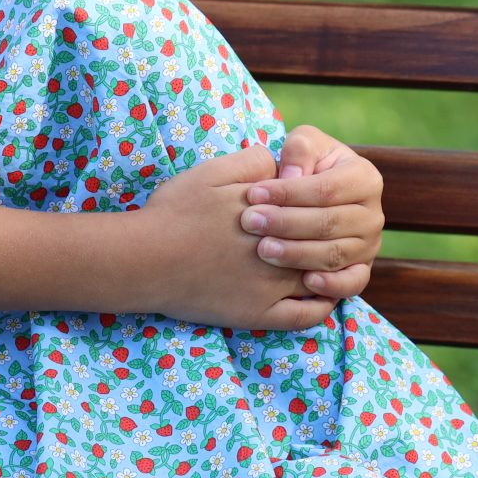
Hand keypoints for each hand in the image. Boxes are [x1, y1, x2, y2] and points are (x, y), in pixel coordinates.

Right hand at [134, 143, 336, 332]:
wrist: (144, 259)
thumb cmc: (175, 211)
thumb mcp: (213, 172)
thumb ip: (255, 161)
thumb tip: (283, 164)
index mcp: (273, 215)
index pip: (316, 207)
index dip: (320, 202)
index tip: (317, 200)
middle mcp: (279, 251)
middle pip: (324, 243)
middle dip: (331, 235)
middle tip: (334, 230)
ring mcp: (271, 287)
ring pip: (322, 279)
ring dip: (331, 268)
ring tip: (332, 260)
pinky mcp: (259, 314)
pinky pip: (306, 316)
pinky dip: (322, 305)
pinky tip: (323, 294)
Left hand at [239, 124, 383, 300]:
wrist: (317, 194)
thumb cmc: (307, 165)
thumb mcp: (305, 144)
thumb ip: (299, 151)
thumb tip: (291, 177)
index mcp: (365, 178)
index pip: (325, 189)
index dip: (288, 193)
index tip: (253, 194)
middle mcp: (373, 214)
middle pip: (328, 223)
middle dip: (285, 224)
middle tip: (250, 222)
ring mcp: (369, 245)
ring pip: (334, 254)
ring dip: (296, 254)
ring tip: (262, 249)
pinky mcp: (361, 270)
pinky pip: (352, 283)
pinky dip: (331, 285)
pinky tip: (304, 282)